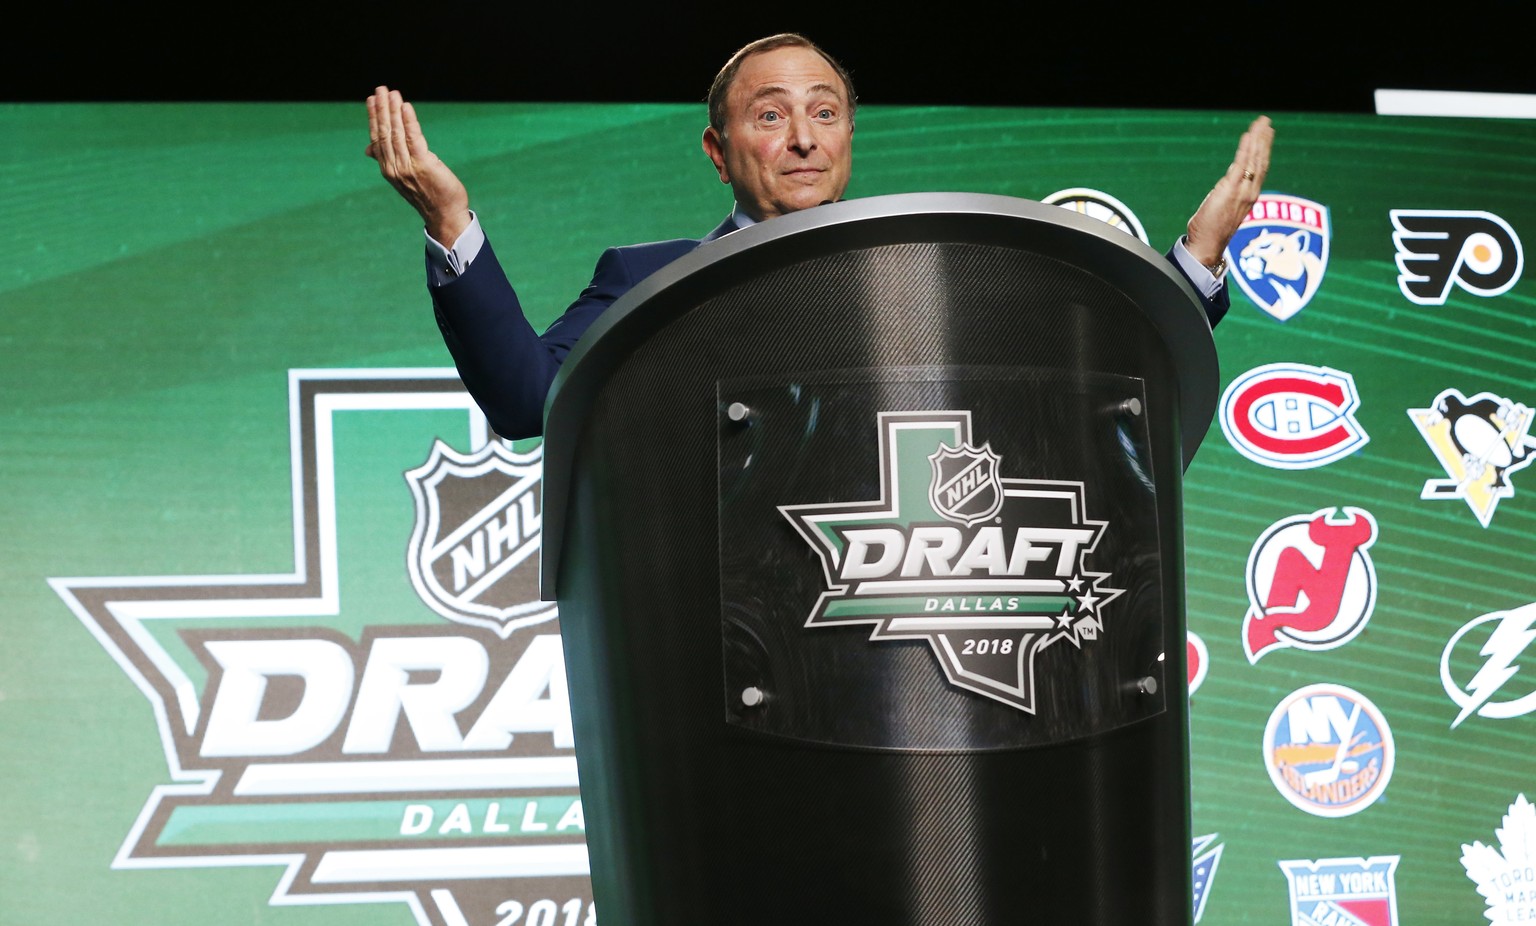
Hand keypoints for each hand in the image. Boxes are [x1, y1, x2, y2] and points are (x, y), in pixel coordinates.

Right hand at [366, 86, 471, 244]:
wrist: (444, 214)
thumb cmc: (427, 194)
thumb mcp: (403, 177)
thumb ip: (388, 160)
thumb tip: (369, 148)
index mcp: (388, 169)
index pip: (377, 138)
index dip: (374, 117)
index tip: (371, 99)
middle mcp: (394, 167)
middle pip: (384, 133)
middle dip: (381, 109)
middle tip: (380, 89)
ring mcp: (407, 167)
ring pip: (396, 133)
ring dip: (393, 111)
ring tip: (391, 93)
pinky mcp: (423, 164)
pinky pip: (414, 138)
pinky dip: (409, 121)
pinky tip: (406, 107)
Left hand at [1184, 115, 1273, 268]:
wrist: (1207, 246)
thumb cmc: (1211, 230)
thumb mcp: (1222, 206)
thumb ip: (1228, 191)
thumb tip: (1229, 179)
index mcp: (1250, 196)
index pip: (1260, 168)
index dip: (1264, 150)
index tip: (1266, 134)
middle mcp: (1250, 192)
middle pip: (1261, 160)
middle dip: (1264, 140)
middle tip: (1266, 122)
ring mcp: (1243, 191)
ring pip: (1255, 159)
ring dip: (1258, 139)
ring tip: (1261, 123)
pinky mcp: (1231, 189)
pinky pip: (1241, 163)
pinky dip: (1246, 147)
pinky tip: (1248, 134)